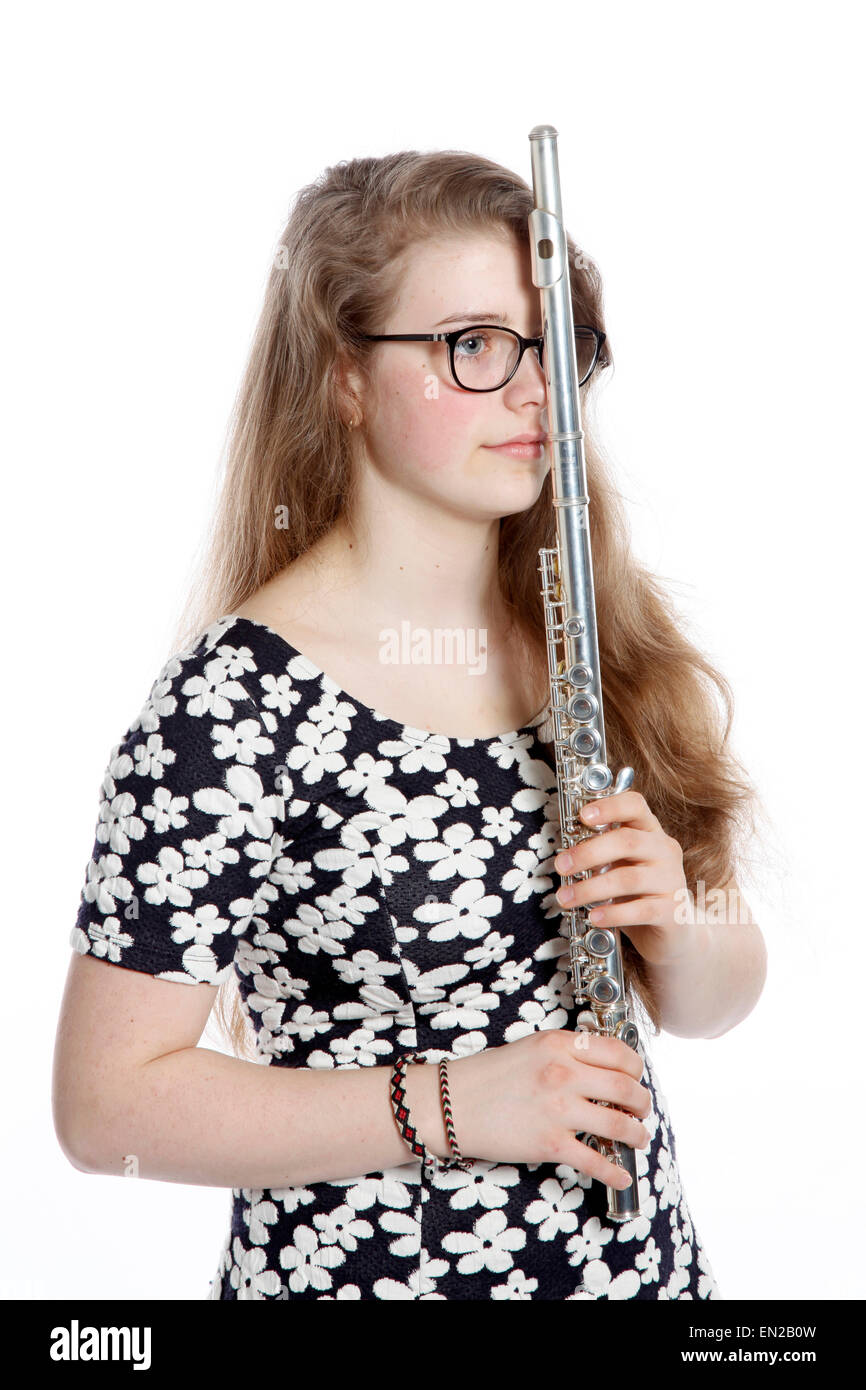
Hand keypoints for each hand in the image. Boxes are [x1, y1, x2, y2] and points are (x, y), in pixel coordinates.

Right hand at [449, 1030, 650, 1186]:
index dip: (635, 1069)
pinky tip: (622, 1175)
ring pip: (619, 1124)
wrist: (449, 1104)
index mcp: (558, 1045)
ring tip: (638, 1137)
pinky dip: (615, 1171)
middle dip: (642, 1102)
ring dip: (636, 1134)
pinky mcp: (549, 1143)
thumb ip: (566, 1054)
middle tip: (642, 1109)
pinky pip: (595, 1161)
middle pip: (625, 1088)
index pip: (617, 1052)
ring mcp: (558, 1109)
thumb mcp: (530, 1048)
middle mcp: (563, 1073)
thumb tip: (601, 1070)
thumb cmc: (486, 1076)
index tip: (636, 1078)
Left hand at [553, 788, 691, 966]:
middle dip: (588, 853)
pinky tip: (594, 916)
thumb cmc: (638, 892)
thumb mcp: (621, 865)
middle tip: (561, 866)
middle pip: (627, 841)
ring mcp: (671, 880)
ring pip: (628, 879)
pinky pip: (639, 910)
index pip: (635, 806)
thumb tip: (564, 854)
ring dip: (591, 888)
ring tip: (566, 897)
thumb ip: (601, 854)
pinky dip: (612, 913)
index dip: (609, 806)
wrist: (674, 930)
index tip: (583, 815)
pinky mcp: (672, 910)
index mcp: (650, 832)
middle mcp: (664, 850)